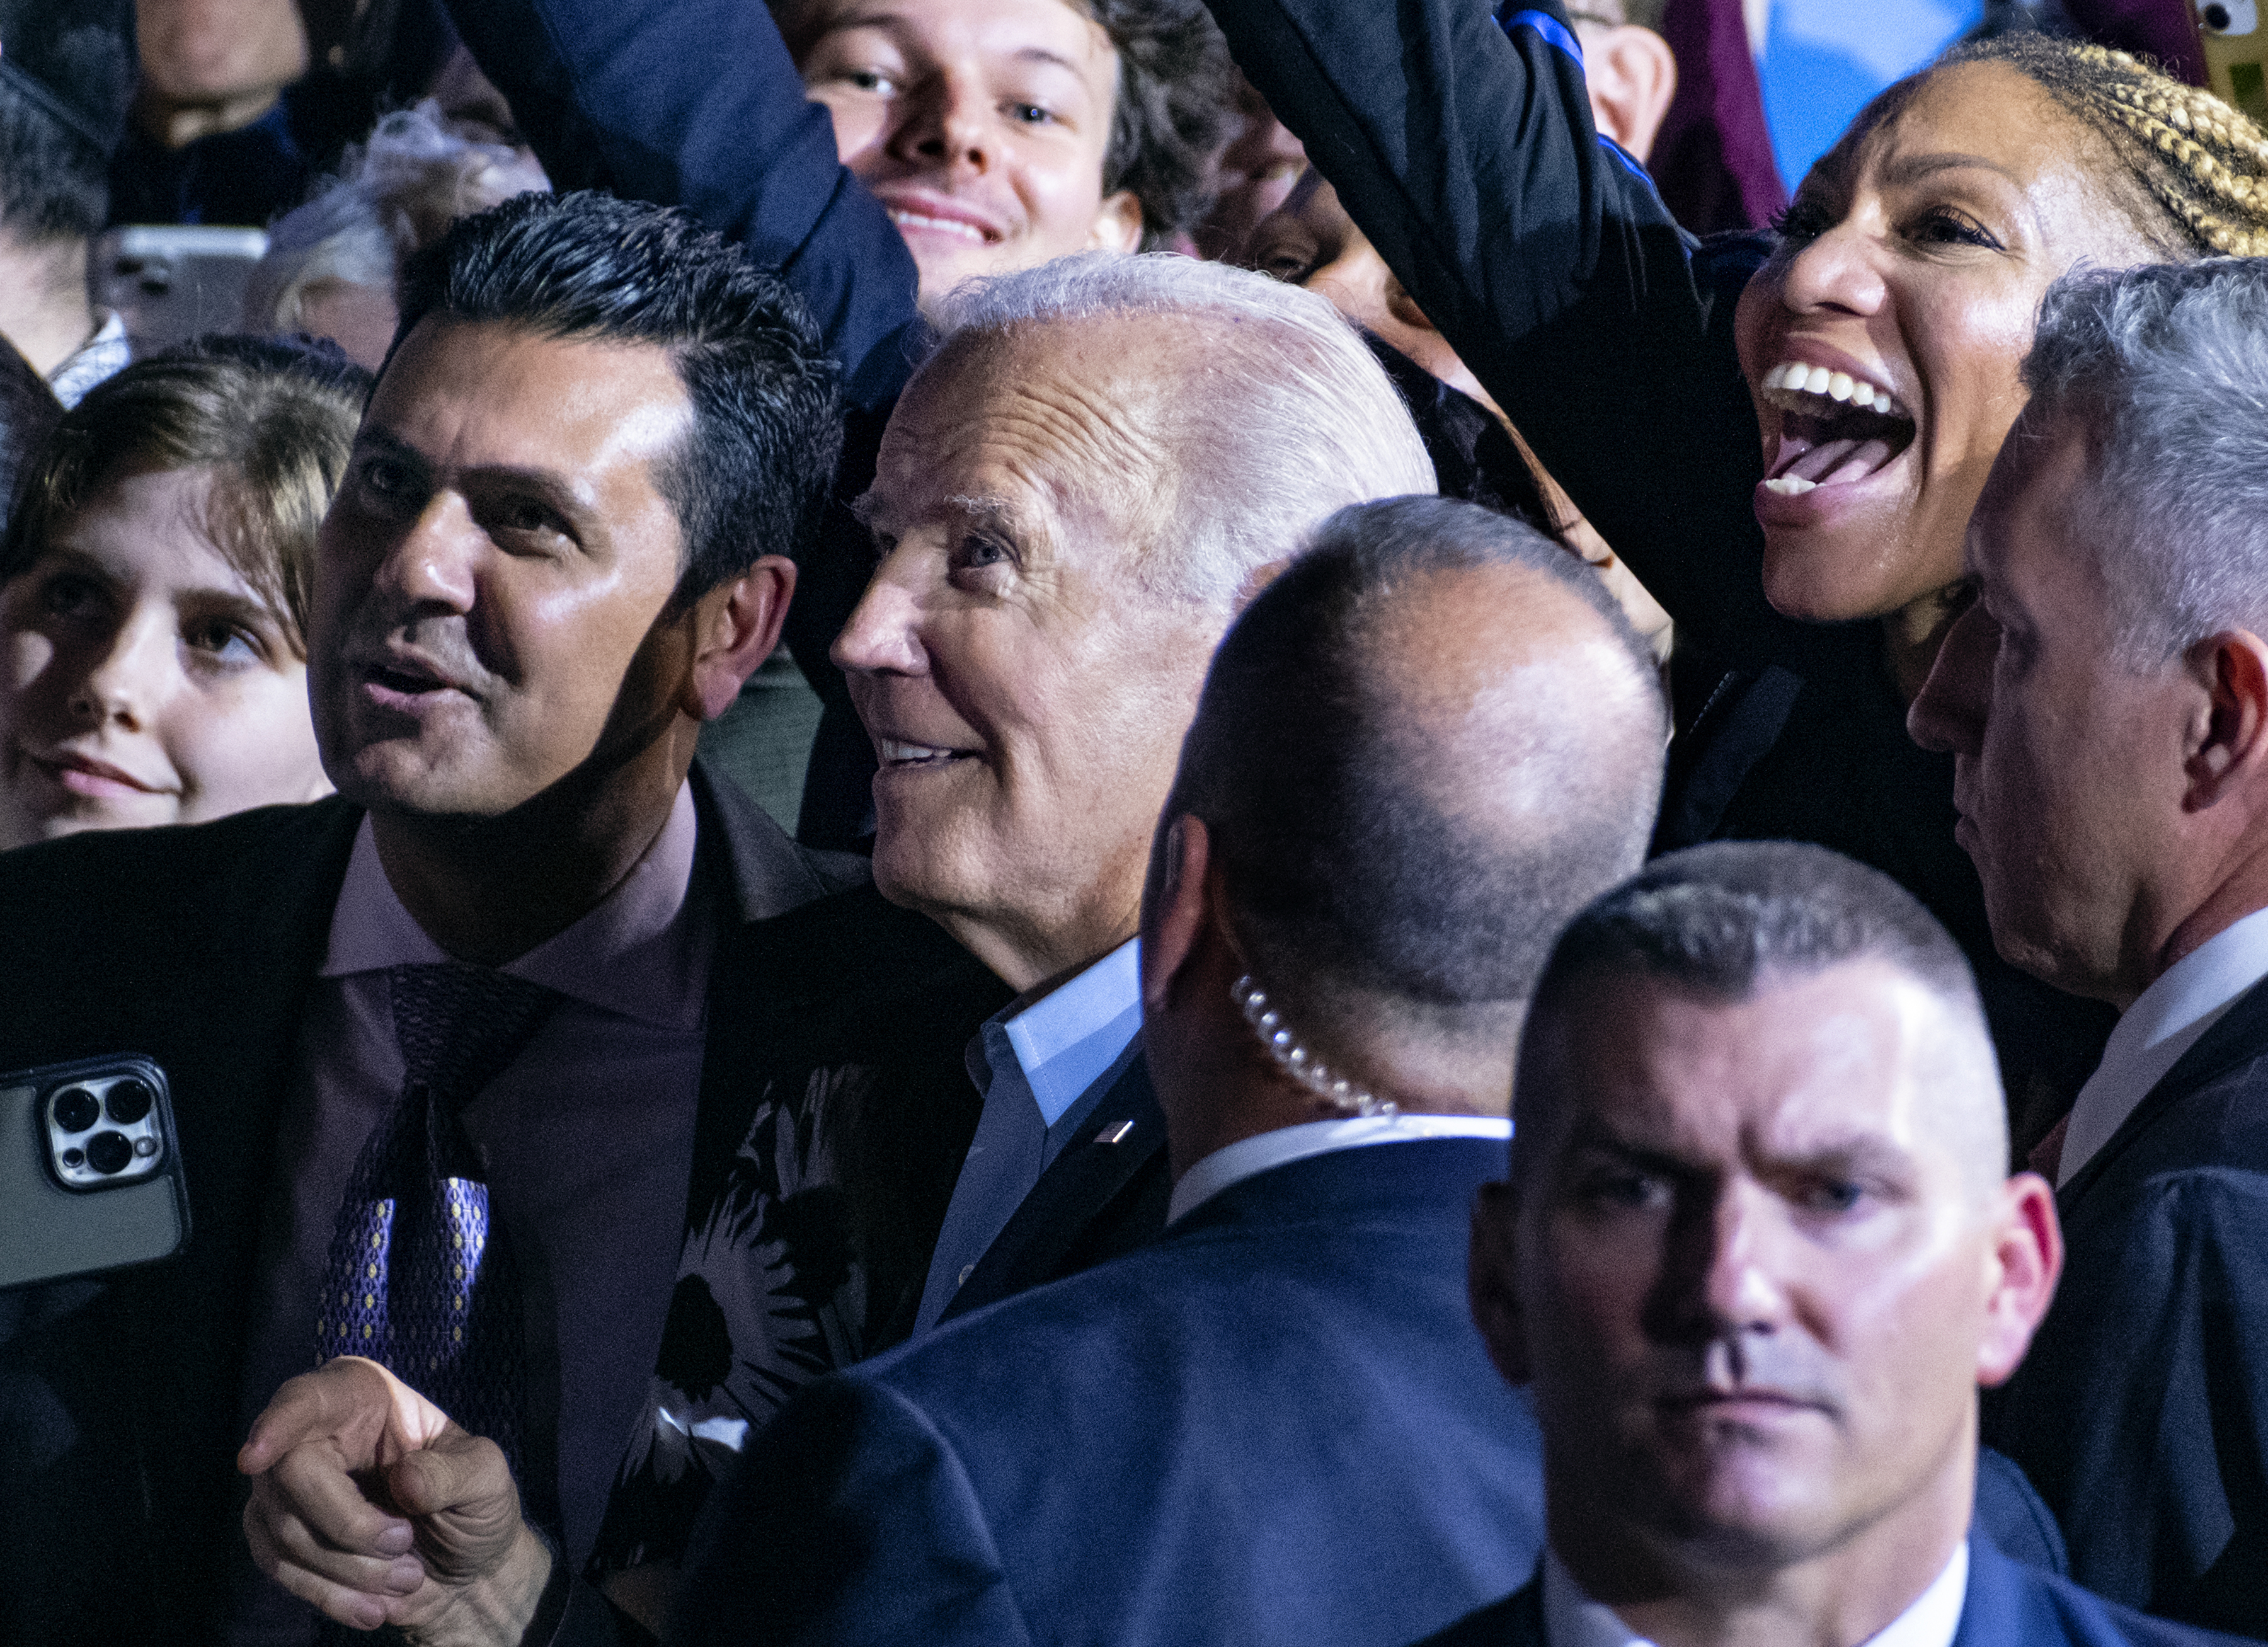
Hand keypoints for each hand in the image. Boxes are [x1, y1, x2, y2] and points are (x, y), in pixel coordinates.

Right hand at [239, 1356, 551, 1644]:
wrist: (466, 1570)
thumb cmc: (475, 1506)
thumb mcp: (487, 1478)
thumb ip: (455, 1472)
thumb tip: (406, 1479)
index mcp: (363, 1397)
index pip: (308, 1399)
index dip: (278, 1424)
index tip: (256, 1456)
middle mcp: (315, 1434)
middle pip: (290, 1476)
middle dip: (349, 1526)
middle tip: (404, 1544)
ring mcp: (289, 1488)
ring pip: (286, 1531)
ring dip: (349, 1568)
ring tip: (407, 1576)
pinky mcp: (280, 1538)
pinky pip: (281, 1569)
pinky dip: (331, 1595)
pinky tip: (374, 1607)